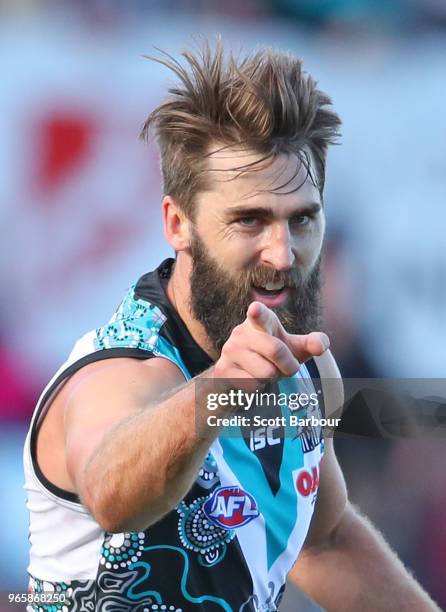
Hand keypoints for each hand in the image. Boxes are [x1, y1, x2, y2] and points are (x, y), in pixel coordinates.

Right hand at [213, 301, 328, 388]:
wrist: (238, 376)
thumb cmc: (271, 357)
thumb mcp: (294, 348)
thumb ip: (313, 343)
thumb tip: (320, 346)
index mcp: (260, 321)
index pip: (260, 314)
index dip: (258, 312)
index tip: (255, 309)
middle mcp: (242, 332)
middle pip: (276, 350)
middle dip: (289, 366)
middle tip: (285, 367)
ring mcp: (230, 350)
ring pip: (266, 372)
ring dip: (272, 378)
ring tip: (264, 372)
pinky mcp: (223, 369)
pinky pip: (253, 385)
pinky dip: (259, 388)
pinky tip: (251, 379)